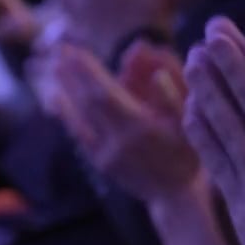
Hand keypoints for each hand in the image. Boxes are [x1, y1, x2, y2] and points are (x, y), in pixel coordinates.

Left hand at [52, 41, 198, 202]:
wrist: (177, 194)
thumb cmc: (189, 150)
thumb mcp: (187, 116)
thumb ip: (168, 85)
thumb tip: (146, 56)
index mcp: (141, 128)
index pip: (105, 94)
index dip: (87, 71)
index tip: (75, 49)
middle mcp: (118, 142)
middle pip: (87, 103)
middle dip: (73, 75)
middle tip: (60, 50)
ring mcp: (106, 156)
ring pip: (80, 118)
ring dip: (66, 90)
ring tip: (55, 66)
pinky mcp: (101, 164)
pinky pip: (80, 135)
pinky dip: (68, 115)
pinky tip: (58, 98)